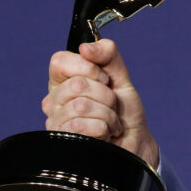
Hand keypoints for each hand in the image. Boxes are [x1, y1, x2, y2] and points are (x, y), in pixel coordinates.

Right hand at [42, 39, 158, 168]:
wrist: (135, 142)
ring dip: (108, 113)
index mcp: (63, 82)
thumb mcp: (121, 78)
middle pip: (76, 84)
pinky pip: (85, 125)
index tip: (104, 78)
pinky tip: (105, 134)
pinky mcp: (65, 141)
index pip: (59, 61)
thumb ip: (107, 55)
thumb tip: (85, 47)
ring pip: (81, 106)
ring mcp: (56, 123)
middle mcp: (54, 101)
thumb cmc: (125, 112)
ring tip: (110, 121)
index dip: (87, 67)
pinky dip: (105, 128)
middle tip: (111, 105)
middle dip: (106, 94)